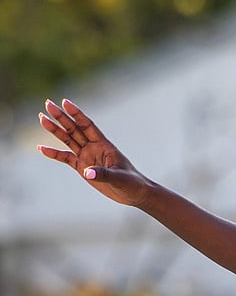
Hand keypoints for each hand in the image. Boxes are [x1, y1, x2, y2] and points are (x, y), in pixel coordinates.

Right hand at [38, 99, 153, 206]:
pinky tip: (40, 147)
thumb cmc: (131, 182)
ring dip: (55, 130)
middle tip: (47, 104)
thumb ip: (103, 174)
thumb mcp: (119, 178)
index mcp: (104, 145)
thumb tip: (87, 173)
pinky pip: (65, 158)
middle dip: (61, 117)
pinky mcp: (83, 168)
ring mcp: (87, 157)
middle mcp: (94, 148)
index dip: (77, 114)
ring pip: (68, 140)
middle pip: (75, 129)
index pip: (88, 126)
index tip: (65, 102)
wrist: (134, 193)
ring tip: (41, 118)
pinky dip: (54, 153)